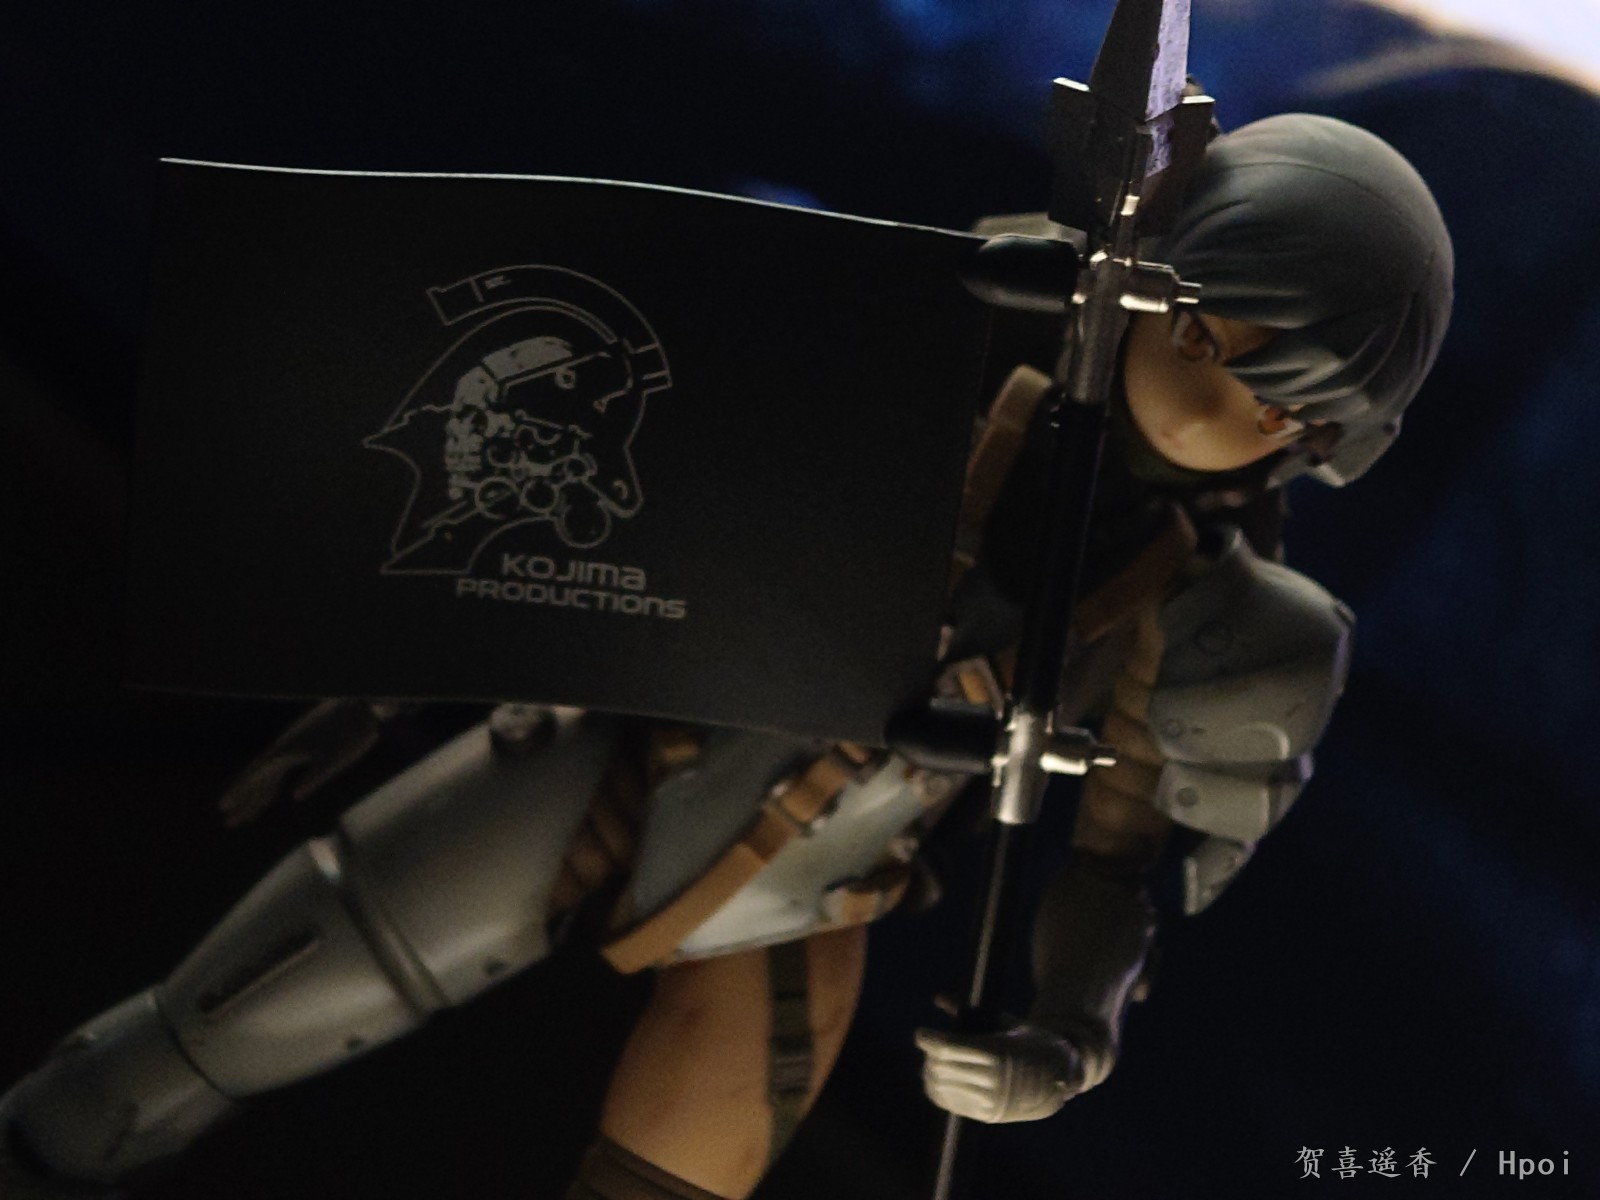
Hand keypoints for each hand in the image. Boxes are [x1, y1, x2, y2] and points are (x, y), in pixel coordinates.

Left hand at [914, 1023, 1084, 1123]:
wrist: (1058, 1077)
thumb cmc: (1030, 1041)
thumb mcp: (1005, 1022)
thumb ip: (971, 1011)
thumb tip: (939, 997)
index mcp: (998, 1052)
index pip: (948, 1047)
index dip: (929, 1039)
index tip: (921, 1033)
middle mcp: (993, 1079)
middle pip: (942, 1067)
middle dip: (930, 1054)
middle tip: (929, 1044)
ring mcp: (990, 1100)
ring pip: (943, 1087)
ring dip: (931, 1073)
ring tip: (934, 1061)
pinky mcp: (987, 1114)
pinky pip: (951, 1103)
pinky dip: (939, 1090)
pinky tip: (940, 1078)